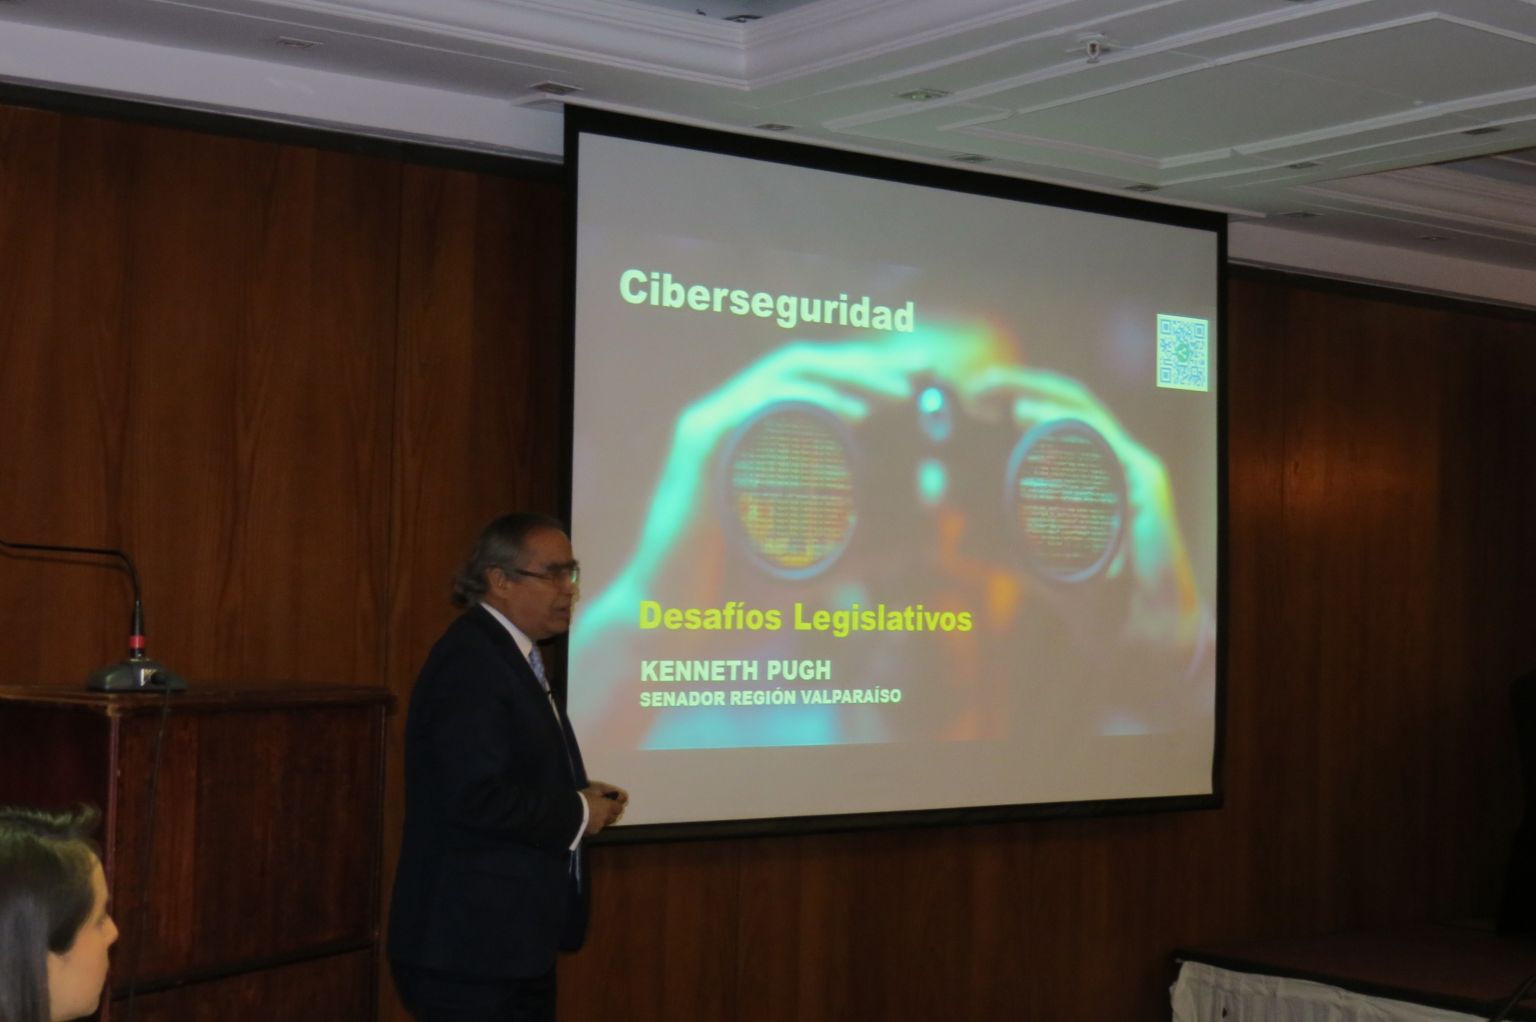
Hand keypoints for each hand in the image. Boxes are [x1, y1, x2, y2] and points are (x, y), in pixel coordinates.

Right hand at [581, 782, 627, 833]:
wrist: (569, 814)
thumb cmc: (582, 800)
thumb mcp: (593, 790)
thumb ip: (604, 791)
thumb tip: (611, 792)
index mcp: (608, 807)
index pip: (620, 808)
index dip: (617, 805)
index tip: (613, 801)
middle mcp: (606, 818)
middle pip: (614, 817)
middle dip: (611, 813)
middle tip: (603, 807)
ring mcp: (598, 827)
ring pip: (604, 823)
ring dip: (602, 819)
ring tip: (593, 814)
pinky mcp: (590, 833)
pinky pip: (595, 828)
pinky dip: (593, 825)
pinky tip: (586, 821)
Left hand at [960, 365, 1205, 656]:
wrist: (1134, 630)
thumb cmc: (1084, 592)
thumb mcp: (1025, 557)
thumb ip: (991, 539)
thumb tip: (946, 520)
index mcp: (1088, 466)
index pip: (1051, 412)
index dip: (1013, 394)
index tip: (969, 395)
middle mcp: (1113, 458)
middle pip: (1067, 401)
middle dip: (1021, 386)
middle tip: (977, 388)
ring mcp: (1132, 467)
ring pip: (1085, 416)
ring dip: (1042, 401)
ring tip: (1004, 404)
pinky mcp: (1144, 483)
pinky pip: (1104, 444)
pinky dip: (1066, 431)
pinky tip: (1031, 425)